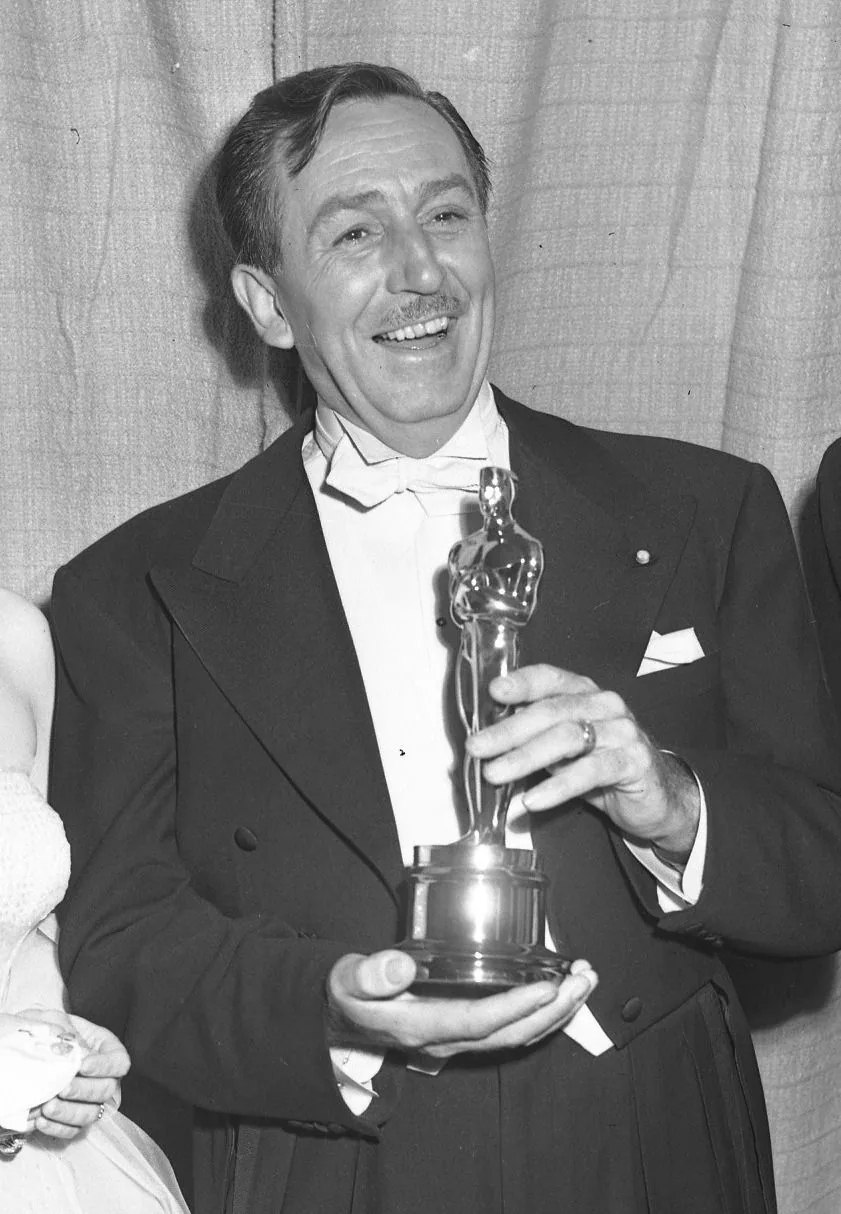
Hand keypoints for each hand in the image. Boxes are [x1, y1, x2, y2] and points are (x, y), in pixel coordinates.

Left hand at [23, 1011, 129, 1139]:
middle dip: (84, 1091)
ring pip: (91, 1114)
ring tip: (48, 1106)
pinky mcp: (71, 1118)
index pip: (119, 1062)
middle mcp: (102, 1077)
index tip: (83, 1066)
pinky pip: (72, 1131)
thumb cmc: (45, 1030)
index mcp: (105, 1049)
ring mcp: (88, 1100)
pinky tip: (41, 1119)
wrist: (25, 1045)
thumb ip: (69, 1037)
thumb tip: (78, 1055)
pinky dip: (57, 1128)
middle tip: (63, 1088)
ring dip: (70, 1112)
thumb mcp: (57, 1023)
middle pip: (107, 1090)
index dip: (105, 1066)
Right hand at [327, 949, 597, 1059]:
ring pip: (519, 1036)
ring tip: (585, 981)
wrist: (343, 1019)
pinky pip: (512, 1030)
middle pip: (511, 1034)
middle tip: (584, 978)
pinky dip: (543, 1013)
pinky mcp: (466, 1032)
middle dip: (554, 1008)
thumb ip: (369, 974)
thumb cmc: (348, 996)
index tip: (549, 984)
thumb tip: (400, 964)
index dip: (516, 1005)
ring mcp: (458, 1041)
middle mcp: (446, 1041)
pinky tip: (562, 992)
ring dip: (558, 1011)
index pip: (477, 1020)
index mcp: (420, 1027)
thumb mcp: (347, 980)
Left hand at [467, 665, 699, 860]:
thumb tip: (488, 738)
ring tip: (495, 774)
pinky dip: (557, 786)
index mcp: (585, 693)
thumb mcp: (564, 748)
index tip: (494, 691)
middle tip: (477, 748)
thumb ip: (534, 737)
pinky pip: (590, 772)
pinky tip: (532, 800)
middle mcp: (606, 705)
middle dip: (509, 730)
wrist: (656, 797)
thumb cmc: (602, 766)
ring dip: (525, 757)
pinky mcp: (633, 762)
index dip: (522, 682)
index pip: (551, 678)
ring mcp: (623, 731)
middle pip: (552, 711)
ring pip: (568, 738)